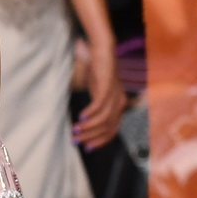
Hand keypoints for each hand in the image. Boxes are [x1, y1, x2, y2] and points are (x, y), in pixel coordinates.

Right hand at [72, 36, 125, 150]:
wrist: (101, 49)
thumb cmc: (96, 70)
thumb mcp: (96, 91)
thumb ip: (94, 105)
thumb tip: (82, 120)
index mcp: (119, 105)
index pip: (113, 130)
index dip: (100, 141)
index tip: (87, 148)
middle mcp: (121, 102)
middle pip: (108, 128)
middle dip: (91, 137)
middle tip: (76, 141)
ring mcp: (115, 95)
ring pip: (103, 119)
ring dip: (88, 127)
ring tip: (75, 130)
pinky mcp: (107, 87)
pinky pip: (99, 106)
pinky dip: (90, 114)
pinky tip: (80, 118)